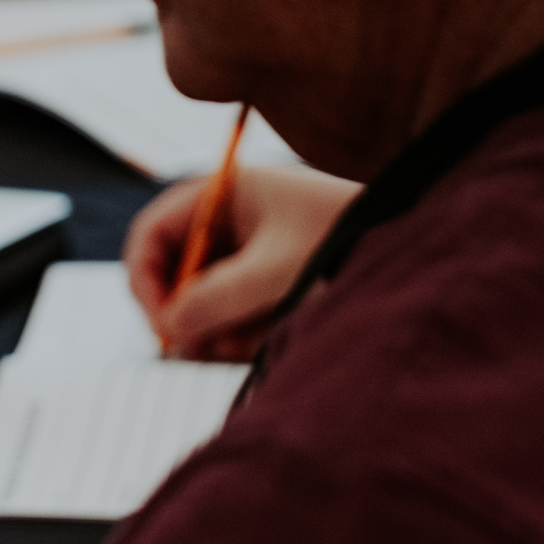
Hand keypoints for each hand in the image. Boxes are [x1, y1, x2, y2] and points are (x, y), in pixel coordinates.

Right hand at [124, 165, 359, 361]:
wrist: (399, 245)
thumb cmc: (344, 236)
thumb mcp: (278, 269)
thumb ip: (220, 297)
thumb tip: (171, 329)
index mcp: (217, 195)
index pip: (149, 236)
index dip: (144, 282)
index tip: (161, 323)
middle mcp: (217, 224)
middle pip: (165, 277)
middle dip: (180, 316)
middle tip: (197, 349)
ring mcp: (233, 257)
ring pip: (192, 306)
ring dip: (210, 333)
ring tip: (247, 343)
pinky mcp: (248, 286)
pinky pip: (219, 319)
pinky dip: (232, 337)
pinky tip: (262, 339)